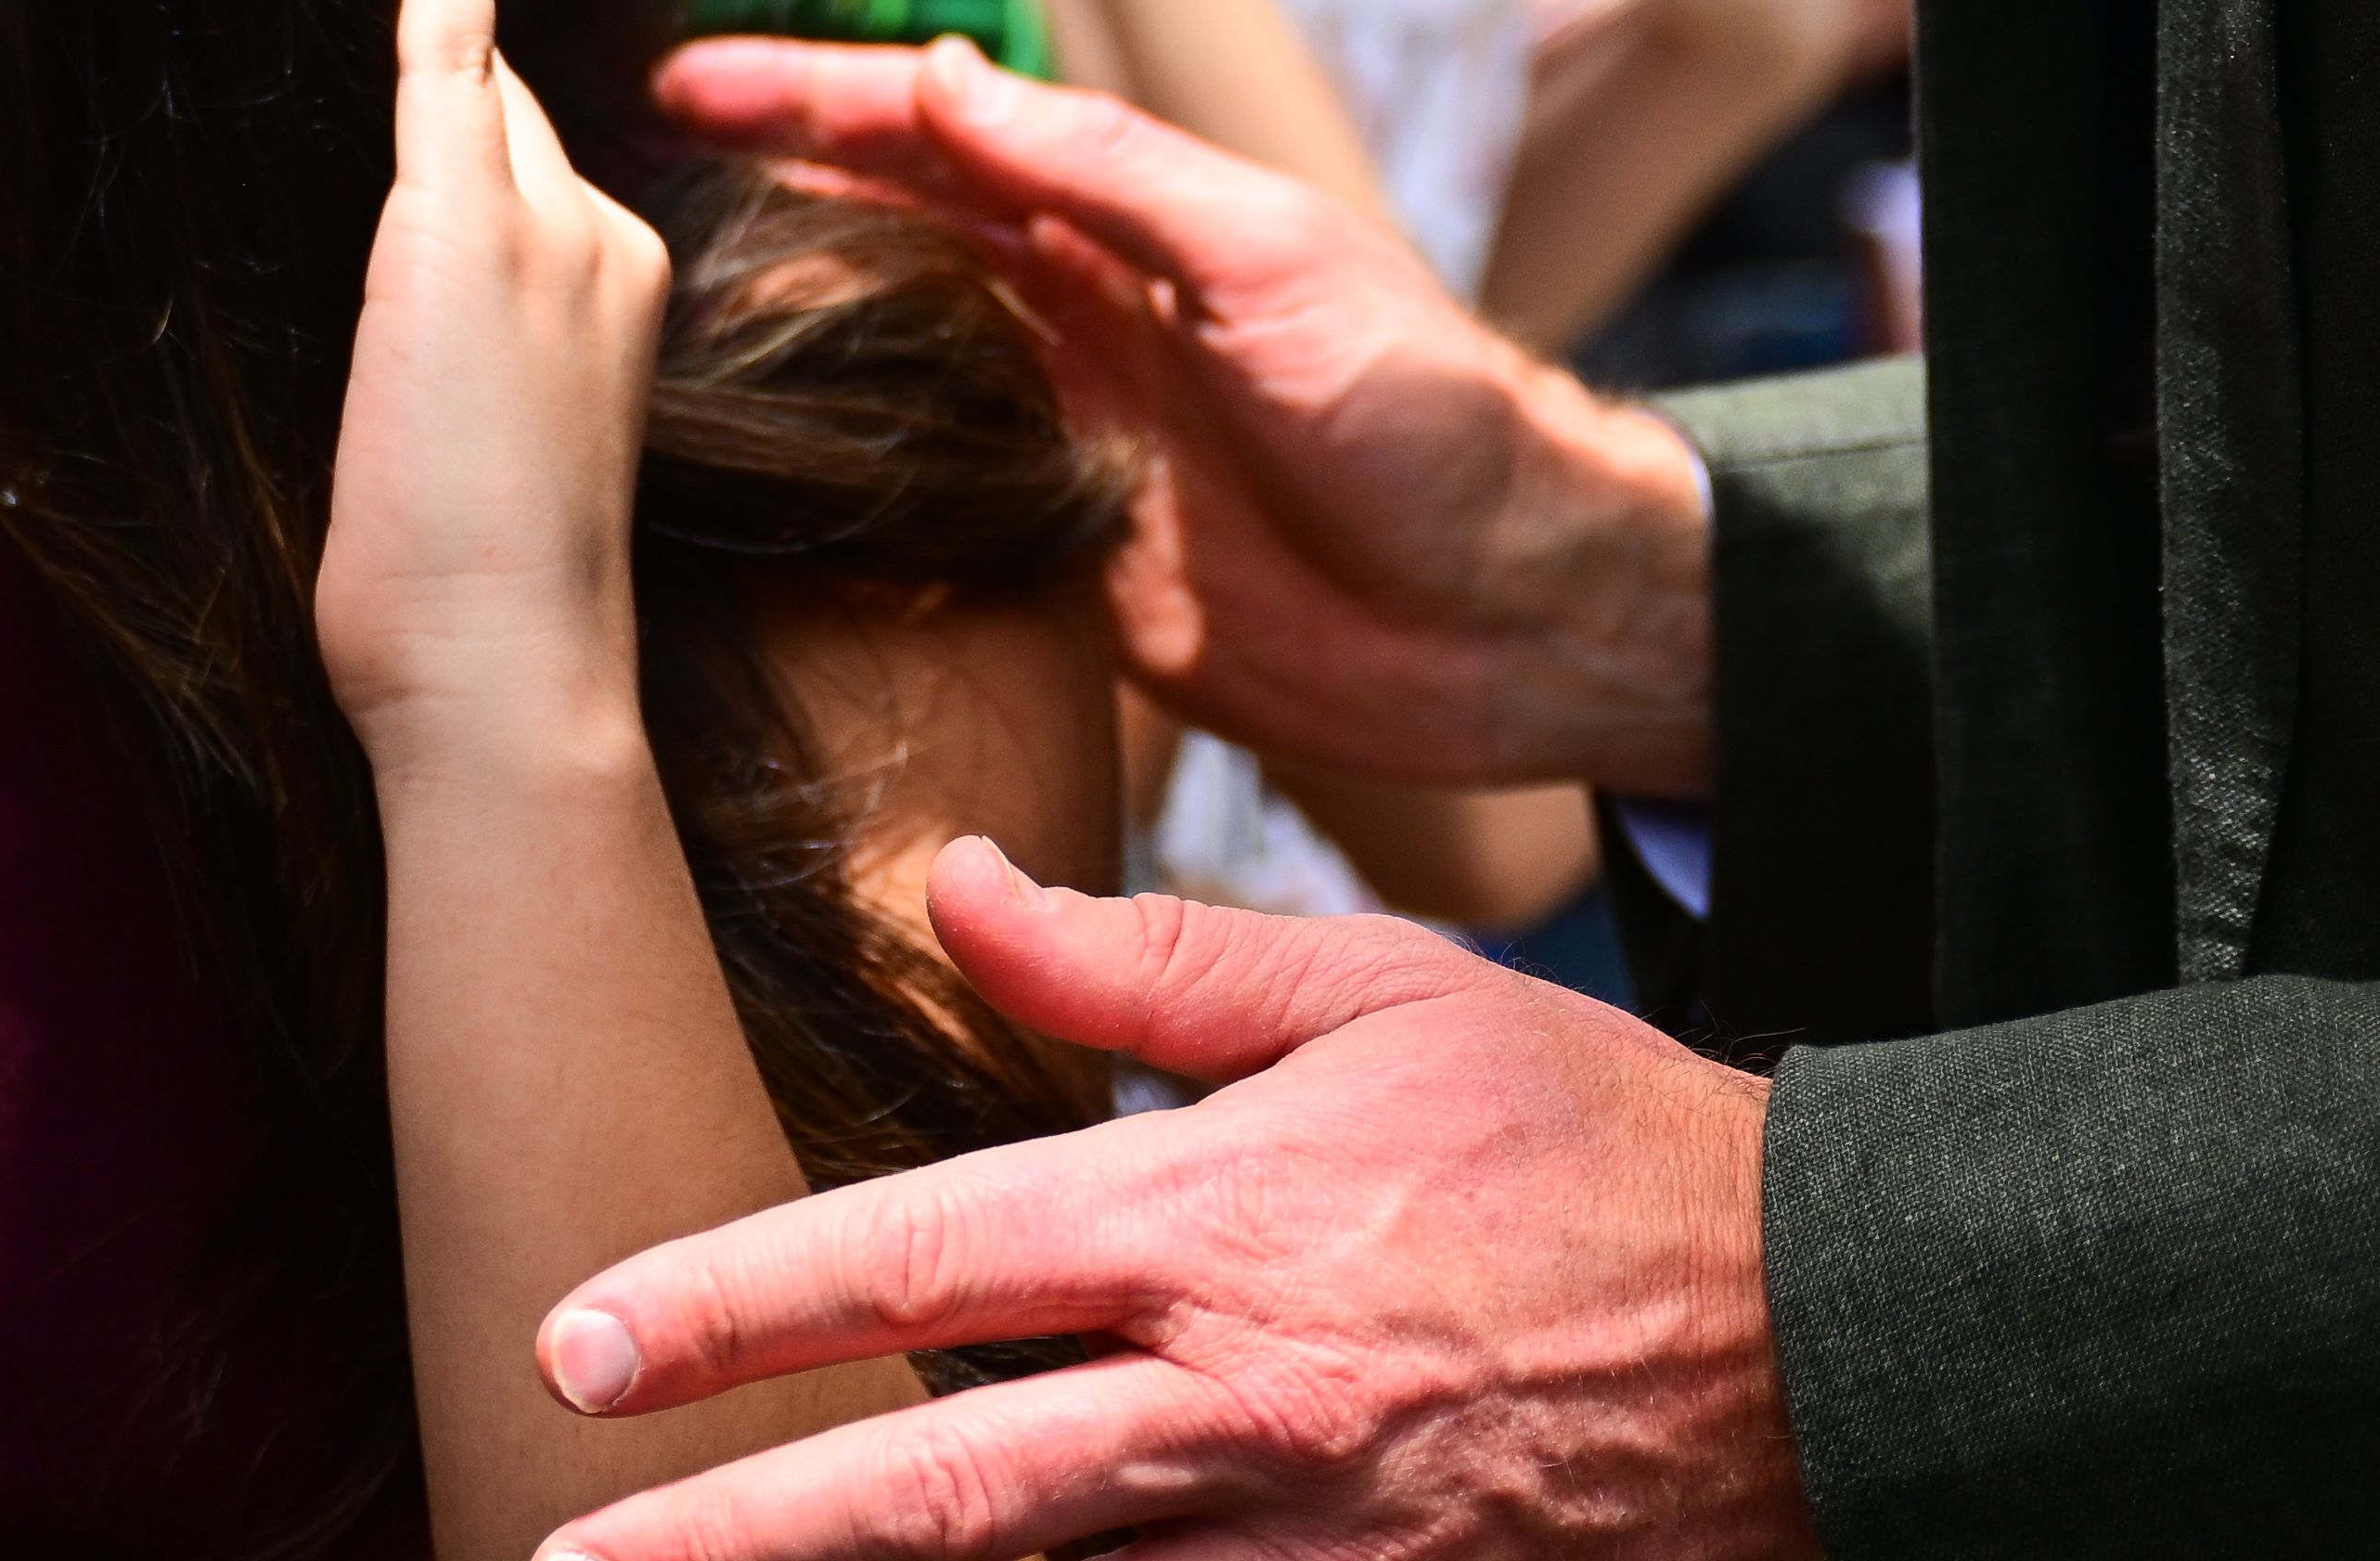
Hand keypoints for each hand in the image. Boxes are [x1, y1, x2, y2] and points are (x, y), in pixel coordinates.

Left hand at [316, 0, 671, 759]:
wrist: (503, 672)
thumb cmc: (471, 611)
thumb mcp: (495, 460)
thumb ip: (477, 357)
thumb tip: (420, 306)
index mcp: (622, 297)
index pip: (549, 167)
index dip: (505, 104)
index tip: (476, 19)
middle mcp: (607, 242)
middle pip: (518, 118)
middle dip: (458, 104)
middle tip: (394, 59)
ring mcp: (549, 227)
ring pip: (478, 96)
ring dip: (436, 35)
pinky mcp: (463, 222)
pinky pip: (449, 50)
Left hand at [526, 847, 1793, 1560]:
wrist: (1819, 1330)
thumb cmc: (1582, 1138)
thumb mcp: (1371, 994)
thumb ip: (1140, 966)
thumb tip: (956, 885)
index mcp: (1211, 1224)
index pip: (921, 1262)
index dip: (734, 1303)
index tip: (578, 1341)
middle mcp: (1233, 1409)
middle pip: (937, 1497)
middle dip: (734, 1543)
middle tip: (560, 1550)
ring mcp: (1304, 1548)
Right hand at [650, 31, 1710, 796]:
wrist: (1522, 611)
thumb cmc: (1431, 413)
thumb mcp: (1272, 261)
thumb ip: (1108, 171)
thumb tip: (948, 77)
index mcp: (1126, 221)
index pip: (932, 130)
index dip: (805, 96)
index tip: (678, 79)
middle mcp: (1082, 314)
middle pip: (887, 228)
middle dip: (761, 191)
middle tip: (618, 189)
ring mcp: (1070, 436)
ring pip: (892, 356)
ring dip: (785, 324)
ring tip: (651, 317)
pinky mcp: (1075, 562)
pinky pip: (934, 506)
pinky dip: (848, 484)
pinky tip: (760, 489)